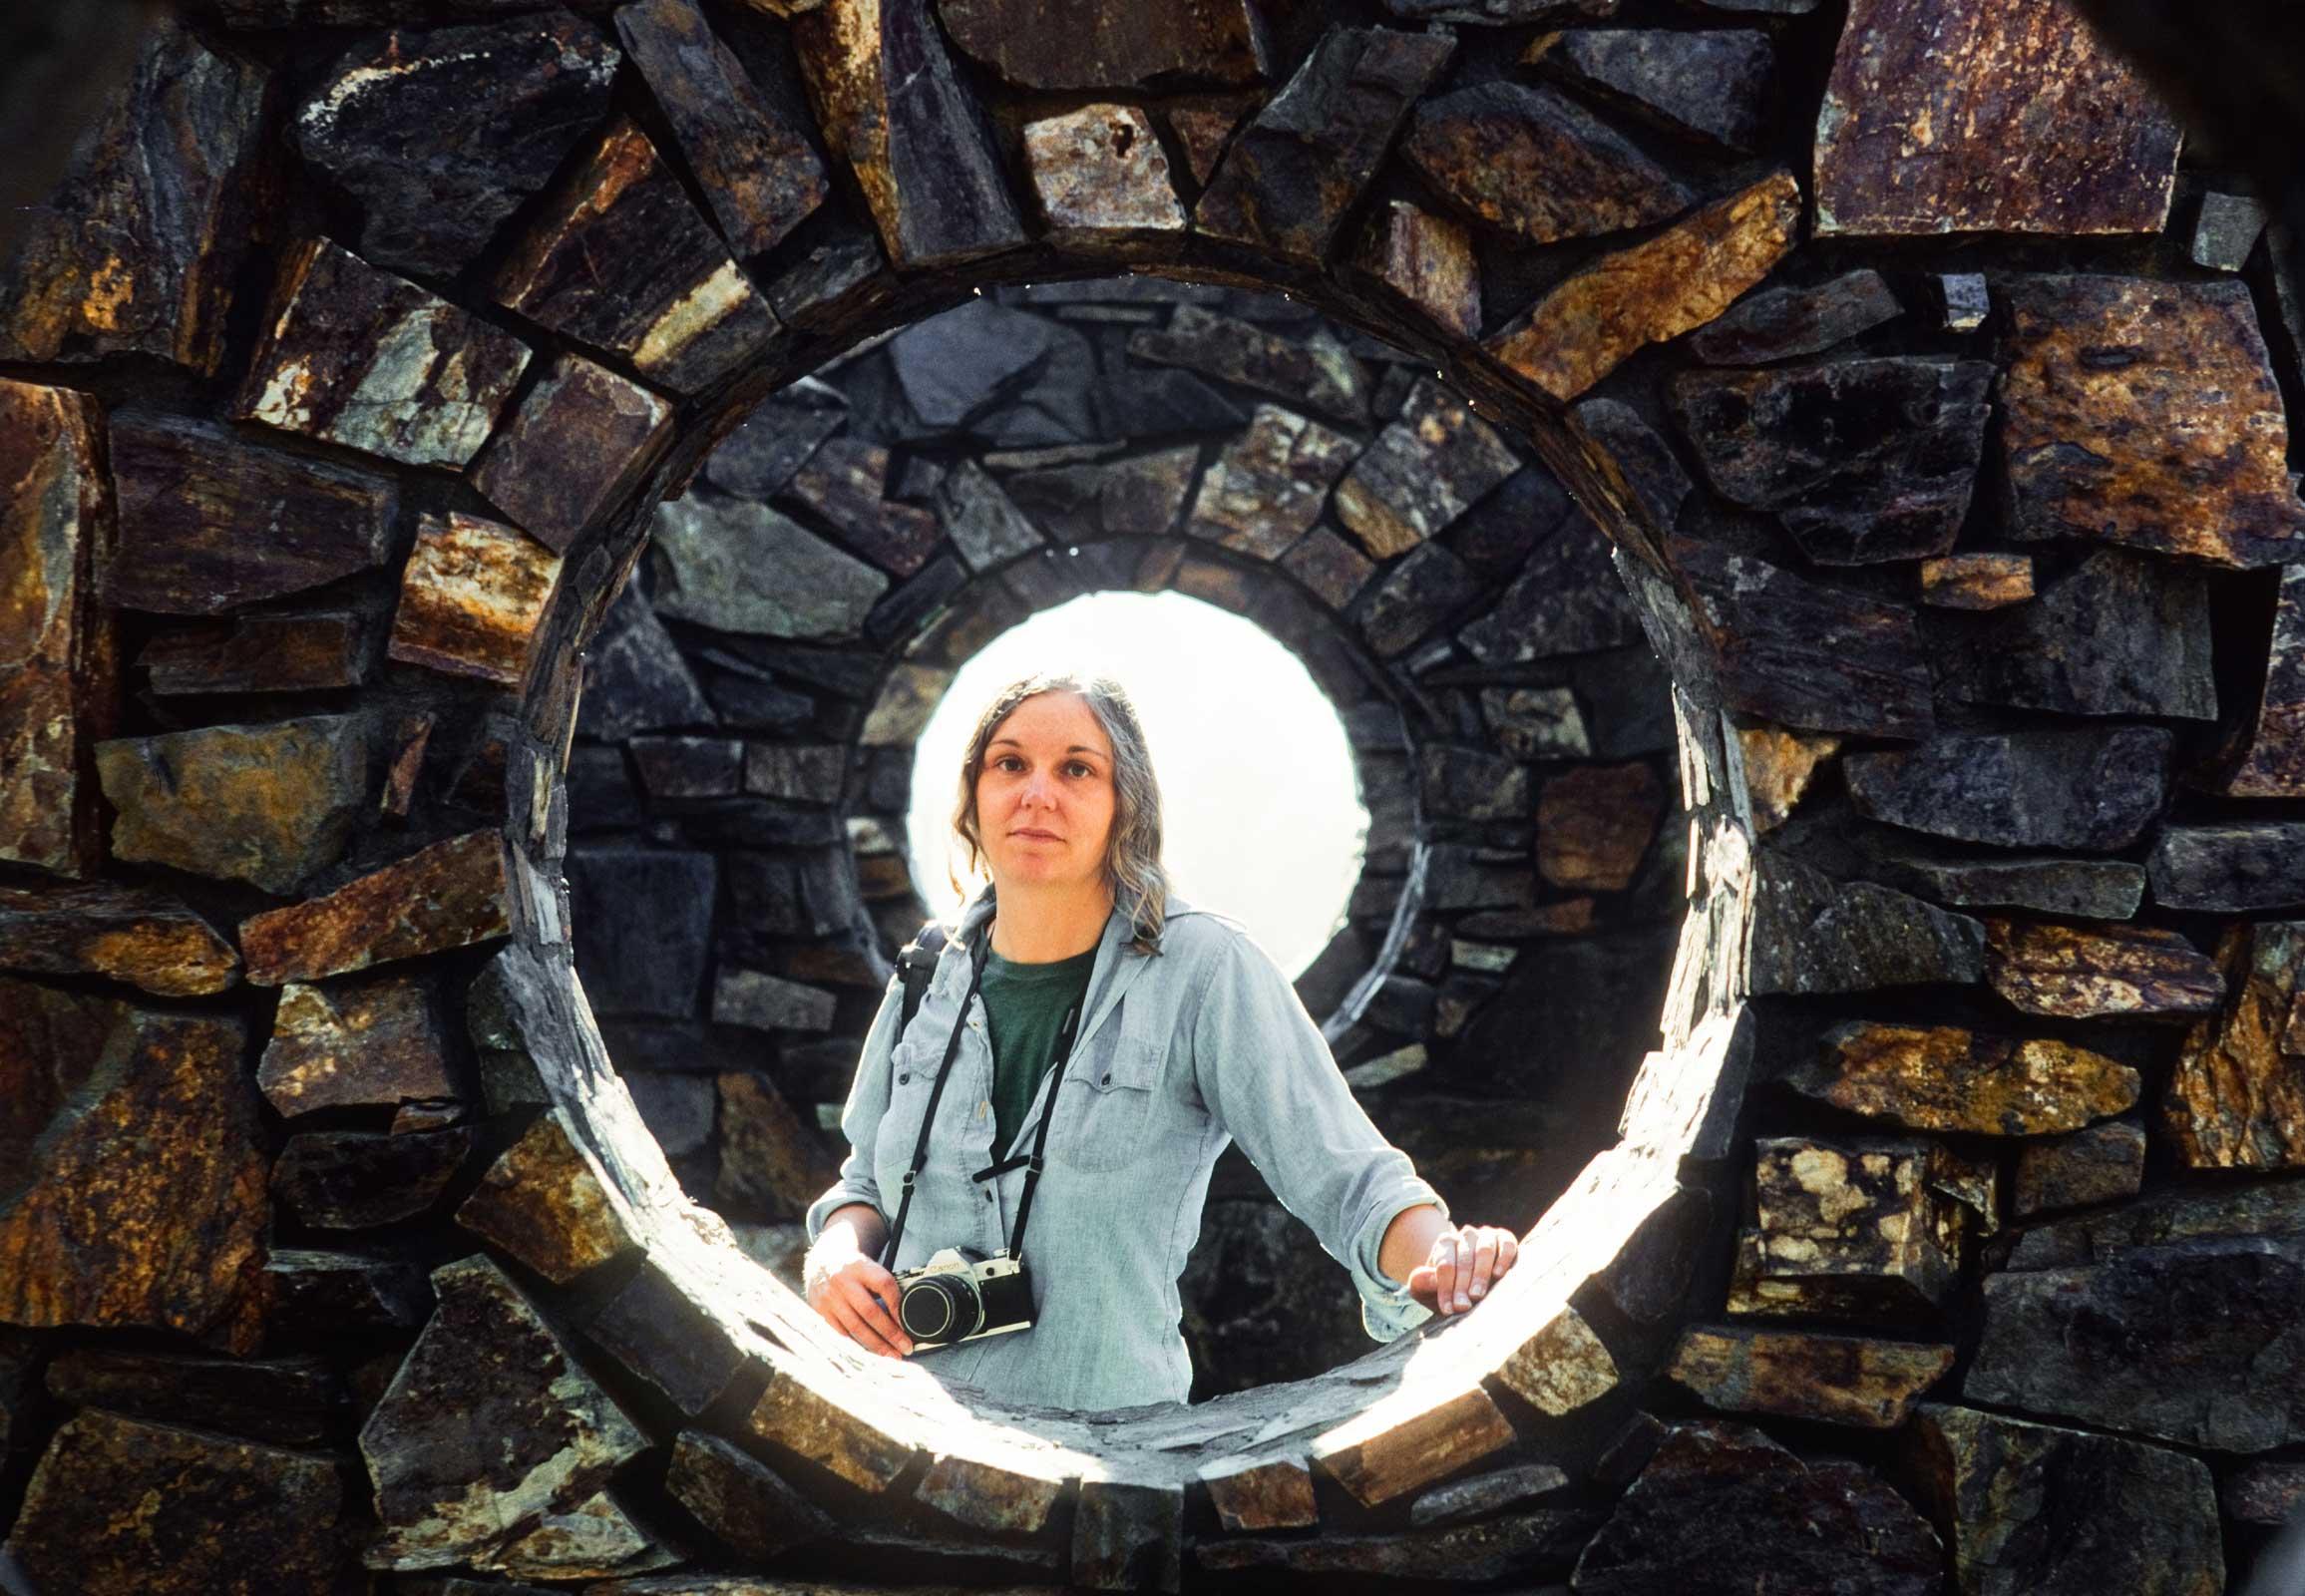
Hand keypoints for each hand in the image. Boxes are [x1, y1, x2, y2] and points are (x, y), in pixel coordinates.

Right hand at [804, 1240, 913, 1357]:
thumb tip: (905, 1312)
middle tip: (906, 1347)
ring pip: (855, 1327)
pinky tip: (870, 1352)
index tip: (908, 1322)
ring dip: (876, 1345)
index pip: (884, 1284)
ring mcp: (830, 1298)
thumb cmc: (852, 1269)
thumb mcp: (868, 1267)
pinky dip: (857, 1345)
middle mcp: (844, 1282)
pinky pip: (841, 1333)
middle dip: (890, 1333)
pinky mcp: (821, 1312)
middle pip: (870, 1311)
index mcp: (861, 1267)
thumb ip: (883, 1284)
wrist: (822, 1262)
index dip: (897, 1305)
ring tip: (891, 1355)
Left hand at [1407, 1223, 1518, 1316]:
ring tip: (1477, 1295)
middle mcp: (1465, 1236)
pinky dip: (1503, 1257)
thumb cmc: (1446, 1288)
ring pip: (1484, 1250)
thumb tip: (1431, 1279)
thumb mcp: (1426, 1289)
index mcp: (1445, 1243)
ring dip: (1481, 1273)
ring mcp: (1486, 1235)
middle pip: (1464, 1258)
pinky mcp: (1505, 1239)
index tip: (1448, 1309)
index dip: (1445, 1287)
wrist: (1469, 1283)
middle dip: (1462, 1285)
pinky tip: (1499, 1275)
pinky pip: (1506, 1244)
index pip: (1444, 1265)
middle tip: (1462, 1307)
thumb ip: (1421, 1283)